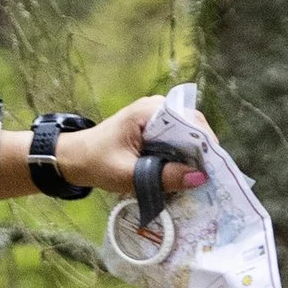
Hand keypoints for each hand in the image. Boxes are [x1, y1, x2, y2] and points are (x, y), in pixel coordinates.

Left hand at [58, 96, 208, 201]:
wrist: (73, 159)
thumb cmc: (96, 162)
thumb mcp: (129, 174)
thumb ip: (163, 176)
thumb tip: (200, 178)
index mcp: (149, 111)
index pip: (190, 119)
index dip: (205, 141)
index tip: (213, 165)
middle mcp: (156, 109)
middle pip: (192, 127)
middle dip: (201, 151)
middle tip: (210, 176)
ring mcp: (156, 118)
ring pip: (186, 136)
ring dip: (192, 156)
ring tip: (199, 178)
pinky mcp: (154, 131)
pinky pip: (176, 141)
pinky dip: (181, 157)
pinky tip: (184, 174)